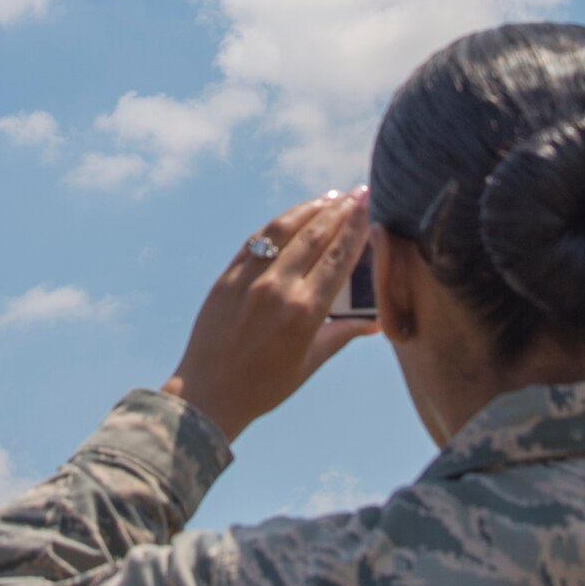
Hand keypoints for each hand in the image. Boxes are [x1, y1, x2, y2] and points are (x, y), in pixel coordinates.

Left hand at [161, 188, 376, 443]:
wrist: (208, 393)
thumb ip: (342, 333)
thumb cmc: (264, 386)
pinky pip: (257, 240)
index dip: (356, 226)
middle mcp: (277, 288)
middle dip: (340, 210)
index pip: (338, 257)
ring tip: (331, 198)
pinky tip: (294, 216)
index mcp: (304, 312)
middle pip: (315, 235)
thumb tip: (376, 321)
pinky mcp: (228, 277)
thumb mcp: (310, 363)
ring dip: (310, 209)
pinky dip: (279, 223)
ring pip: (285, 230)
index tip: (368, 203)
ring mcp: (249, 279)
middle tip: (358, 192)